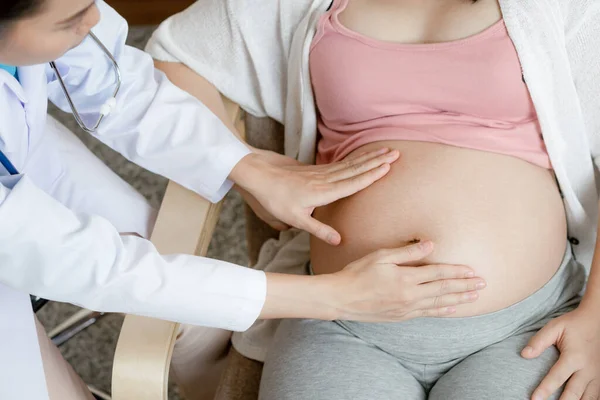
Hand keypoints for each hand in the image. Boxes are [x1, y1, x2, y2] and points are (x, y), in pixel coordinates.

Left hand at [230, 148, 399, 244]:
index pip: (352, 183)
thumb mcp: (294, 219)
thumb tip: (339, 241)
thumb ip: (318, 229)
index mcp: (323, 192)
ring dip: (369, 157)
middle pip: (356, 169)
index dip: (371, 175)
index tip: (388, 167)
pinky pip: (341, 163)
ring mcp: (321, 173)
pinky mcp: (315, 169)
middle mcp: (325, 180)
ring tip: (385, 150)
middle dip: (377, 161)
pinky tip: (363, 157)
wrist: (258, 175)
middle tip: (396, 153)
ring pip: (350, 164)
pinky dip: (355, 159)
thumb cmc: (274, 198)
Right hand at [330, 241, 485, 321]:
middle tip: (483, 284)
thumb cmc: (357, 273)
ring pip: (439, 304)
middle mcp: (410, 295)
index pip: (438, 273)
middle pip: (443, 289)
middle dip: (465, 286)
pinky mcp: (401, 317)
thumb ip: (407, 252)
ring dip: (459, 299)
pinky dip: (442, 311)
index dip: (457, 271)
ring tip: (475, 296)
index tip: (472, 270)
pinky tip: (452, 309)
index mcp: (406, 278)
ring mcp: (406, 308)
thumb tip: (430, 245)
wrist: (341, 298)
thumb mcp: (380, 256)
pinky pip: (427, 314)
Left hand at [522, 305, 599, 399]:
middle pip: (574, 393)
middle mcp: (587, 369)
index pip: (556, 377)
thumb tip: (524, 355)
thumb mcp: (554, 327)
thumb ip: (539, 341)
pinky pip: (596, 395)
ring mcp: (597, 375)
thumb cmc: (573, 325)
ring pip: (588, 398)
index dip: (544, 390)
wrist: (597, 320)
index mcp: (574, 357)